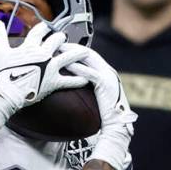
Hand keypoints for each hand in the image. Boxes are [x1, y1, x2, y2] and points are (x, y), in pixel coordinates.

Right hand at [0, 21, 87, 108]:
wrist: (7, 92)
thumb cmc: (2, 73)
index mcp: (30, 47)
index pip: (39, 32)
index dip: (44, 27)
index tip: (47, 26)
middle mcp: (43, 54)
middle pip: (57, 41)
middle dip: (61, 38)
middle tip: (63, 38)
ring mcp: (50, 68)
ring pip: (69, 57)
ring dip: (78, 53)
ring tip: (85, 52)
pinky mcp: (54, 82)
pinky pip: (70, 80)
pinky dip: (79, 80)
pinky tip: (86, 78)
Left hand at [63, 45, 137, 169]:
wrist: (116, 125)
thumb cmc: (101, 113)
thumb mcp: (91, 95)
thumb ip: (82, 86)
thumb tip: (66, 83)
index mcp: (104, 72)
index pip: (87, 55)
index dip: (72, 49)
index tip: (58, 47)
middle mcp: (107, 71)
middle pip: (87, 53)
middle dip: (70, 47)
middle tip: (54, 44)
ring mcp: (108, 76)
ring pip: (89, 58)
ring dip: (72, 53)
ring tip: (58, 50)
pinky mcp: (106, 84)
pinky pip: (90, 73)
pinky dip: (78, 68)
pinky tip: (66, 65)